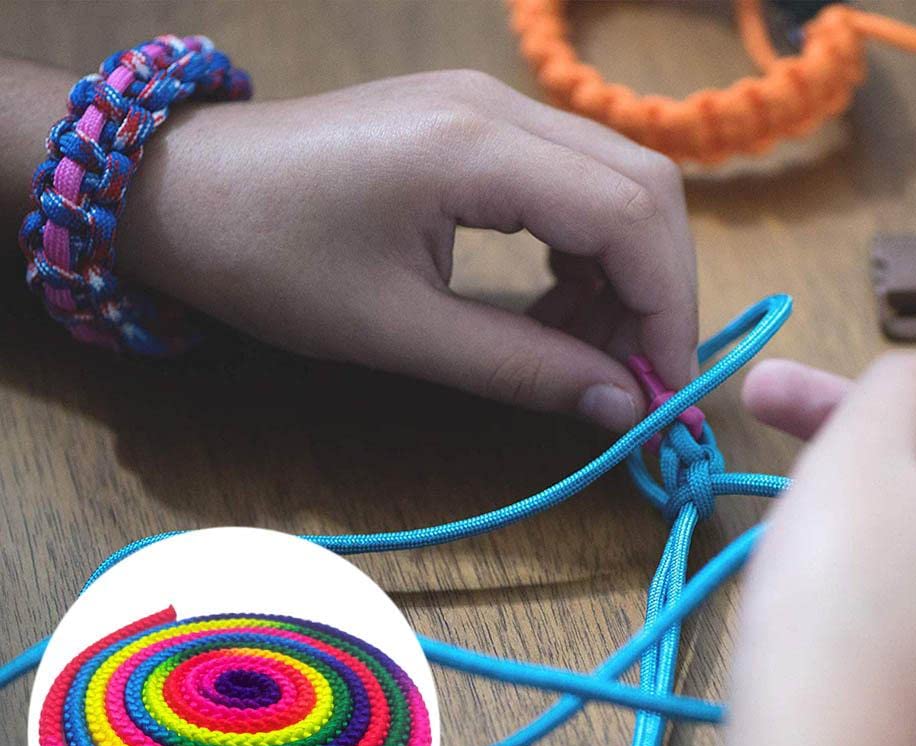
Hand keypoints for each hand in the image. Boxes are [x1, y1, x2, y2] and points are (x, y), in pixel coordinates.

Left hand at [117, 70, 697, 430]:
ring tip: (581, 350)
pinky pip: (567, 182)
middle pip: (643, 187)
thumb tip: (618, 406)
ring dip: (619, 274)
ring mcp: (487, 106)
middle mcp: (499, 106)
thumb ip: (518, 367)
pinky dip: (581, 251)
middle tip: (631, 376)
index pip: (632, 214)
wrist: (184, 193)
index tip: (662, 391)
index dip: (667, 309)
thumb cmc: (269, 261)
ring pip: (613, 182)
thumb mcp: (396, 331)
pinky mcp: (472, 126)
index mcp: (477, 146)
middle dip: (655, 292)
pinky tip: (553, 304)